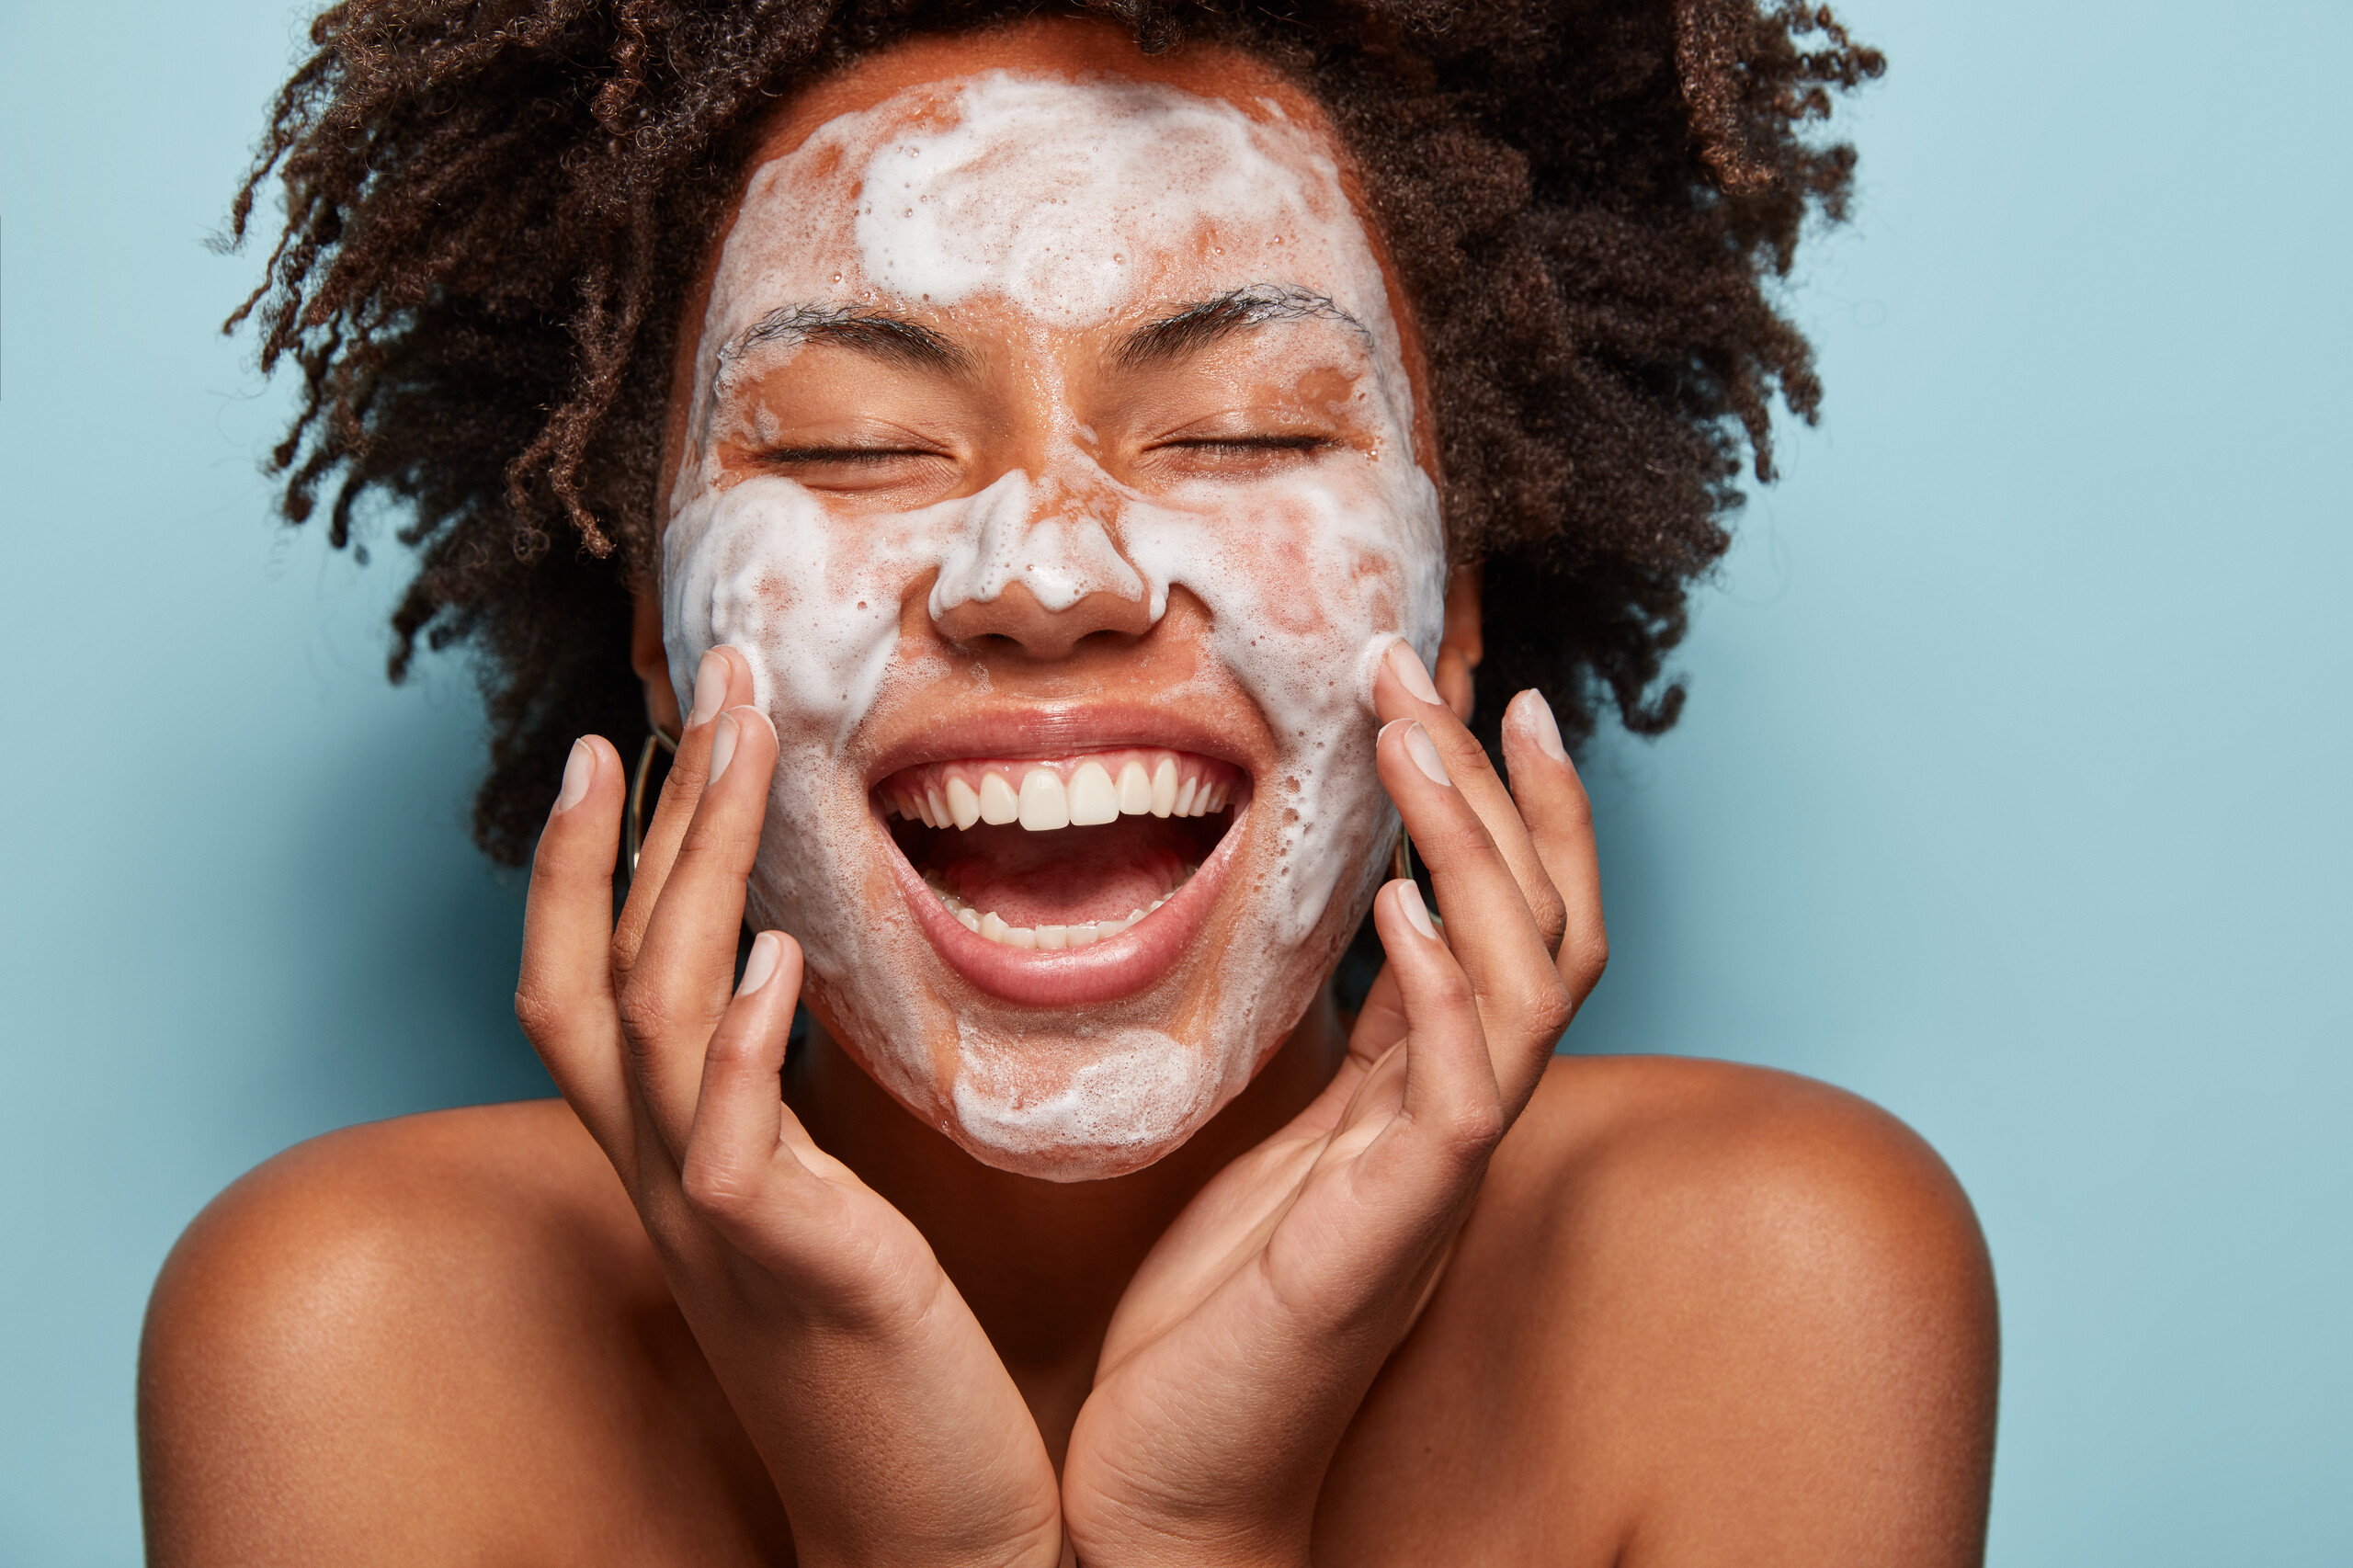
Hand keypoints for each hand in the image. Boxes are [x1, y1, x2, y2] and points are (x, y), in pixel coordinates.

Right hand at [515, 646, 1062, 1567]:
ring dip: (693, 868)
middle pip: (599, 965)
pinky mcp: (788, 1268)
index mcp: (676, 1161)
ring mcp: (715, 1224)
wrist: (932, 1533)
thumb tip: (799, 995)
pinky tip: (781, 955)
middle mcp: (666, 1180)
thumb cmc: (893, 1368)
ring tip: (737, 747)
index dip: (587, 859)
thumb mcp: (820, 1214)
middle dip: (645, 813)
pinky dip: (743, 1042)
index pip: (590, 983)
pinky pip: (730, 1143)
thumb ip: (788, 1111)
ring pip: (656, 1014)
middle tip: (710, 679)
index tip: (635, 736)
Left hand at [1059, 646, 1606, 1567]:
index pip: (1513, 926)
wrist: (1176, 1483)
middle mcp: (1457, 1125)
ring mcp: (1435, 1178)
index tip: (1472, 693)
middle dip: (1502, 789)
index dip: (1513, 810)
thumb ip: (1339, 1053)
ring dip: (1476, 849)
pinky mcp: (1389, 1233)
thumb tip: (1349, 934)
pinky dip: (1439, 991)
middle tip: (1433, 667)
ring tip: (1416, 737)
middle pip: (1545, 928)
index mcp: (1427, 1098)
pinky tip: (1397, 909)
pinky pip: (1457, 1097)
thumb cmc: (1215, 1321)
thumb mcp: (1282, 1148)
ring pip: (1521, 984)